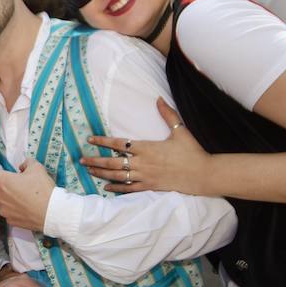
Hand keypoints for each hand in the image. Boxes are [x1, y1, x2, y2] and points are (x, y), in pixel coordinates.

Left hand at [0, 157, 54, 231]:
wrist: (55, 214)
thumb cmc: (45, 189)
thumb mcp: (36, 169)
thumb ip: (26, 164)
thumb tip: (21, 167)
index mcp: (3, 181)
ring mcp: (3, 211)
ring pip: (0, 201)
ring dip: (8, 198)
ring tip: (28, 198)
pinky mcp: (10, 221)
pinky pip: (10, 211)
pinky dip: (16, 208)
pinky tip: (28, 208)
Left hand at [80, 98, 210, 194]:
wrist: (203, 174)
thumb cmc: (192, 151)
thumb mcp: (180, 130)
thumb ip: (167, 114)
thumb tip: (158, 98)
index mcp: (147, 147)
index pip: (119, 143)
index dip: (103, 141)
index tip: (90, 139)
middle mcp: (143, 163)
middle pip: (113, 162)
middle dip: (96, 160)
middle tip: (82, 159)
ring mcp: (145, 176)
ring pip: (118, 176)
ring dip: (102, 173)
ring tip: (89, 171)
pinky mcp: (151, 187)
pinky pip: (129, 189)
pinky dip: (116, 187)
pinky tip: (106, 186)